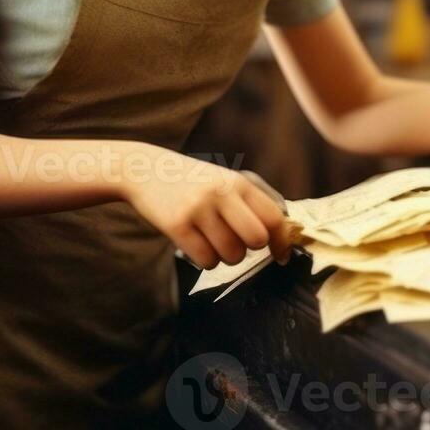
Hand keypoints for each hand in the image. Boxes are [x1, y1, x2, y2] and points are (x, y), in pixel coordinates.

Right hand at [121, 150, 290, 268]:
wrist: (146, 169)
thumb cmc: (193, 182)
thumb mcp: (225, 181)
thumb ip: (251, 202)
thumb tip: (281, 232)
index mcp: (239, 182)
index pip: (273, 216)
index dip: (282, 241)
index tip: (281, 256)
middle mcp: (221, 193)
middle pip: (256, 238)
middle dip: (250, 249)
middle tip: (238, 244)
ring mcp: (198, 208)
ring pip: (231, 254)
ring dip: (226, 257)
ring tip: (212, 241)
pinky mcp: (177, 224)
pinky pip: (206, 260)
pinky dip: (206, 260)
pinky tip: (197, 245)